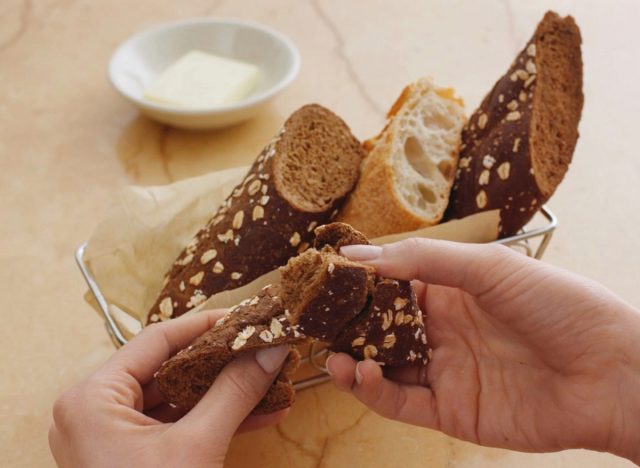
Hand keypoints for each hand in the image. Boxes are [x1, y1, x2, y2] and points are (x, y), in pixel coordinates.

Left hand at [49, 310, 289, 467]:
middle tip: (259, 346)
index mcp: (92, 397)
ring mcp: (112, 434)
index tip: (244, 315)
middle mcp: (95, 410)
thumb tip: (270, 350)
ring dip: (225, 392)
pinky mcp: (132, 455)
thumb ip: (234, 391)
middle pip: (169, 367)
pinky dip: (215, 419)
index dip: (205, 324)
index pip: (156, 340)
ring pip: (177, 397)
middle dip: (221, 362)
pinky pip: (177, 425)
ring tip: (268, 378)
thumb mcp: (197, 446)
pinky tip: (259, 413)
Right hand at [327, 239, 639, 462]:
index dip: (361, 280)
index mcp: (453, 290)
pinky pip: (400, 401)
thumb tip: (360, 256)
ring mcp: (445, 370)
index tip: (326, 275)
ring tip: (330, 352)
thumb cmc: (560, 305)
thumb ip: (424, 261)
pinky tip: (359, 372)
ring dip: (353, 359)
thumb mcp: (490, 267)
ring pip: (384, 366)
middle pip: (382, 327)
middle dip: (348, 323)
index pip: (394, 283)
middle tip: (314, 319)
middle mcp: (444, 329)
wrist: (612, 372)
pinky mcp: (450, 410)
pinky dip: (374, 390)